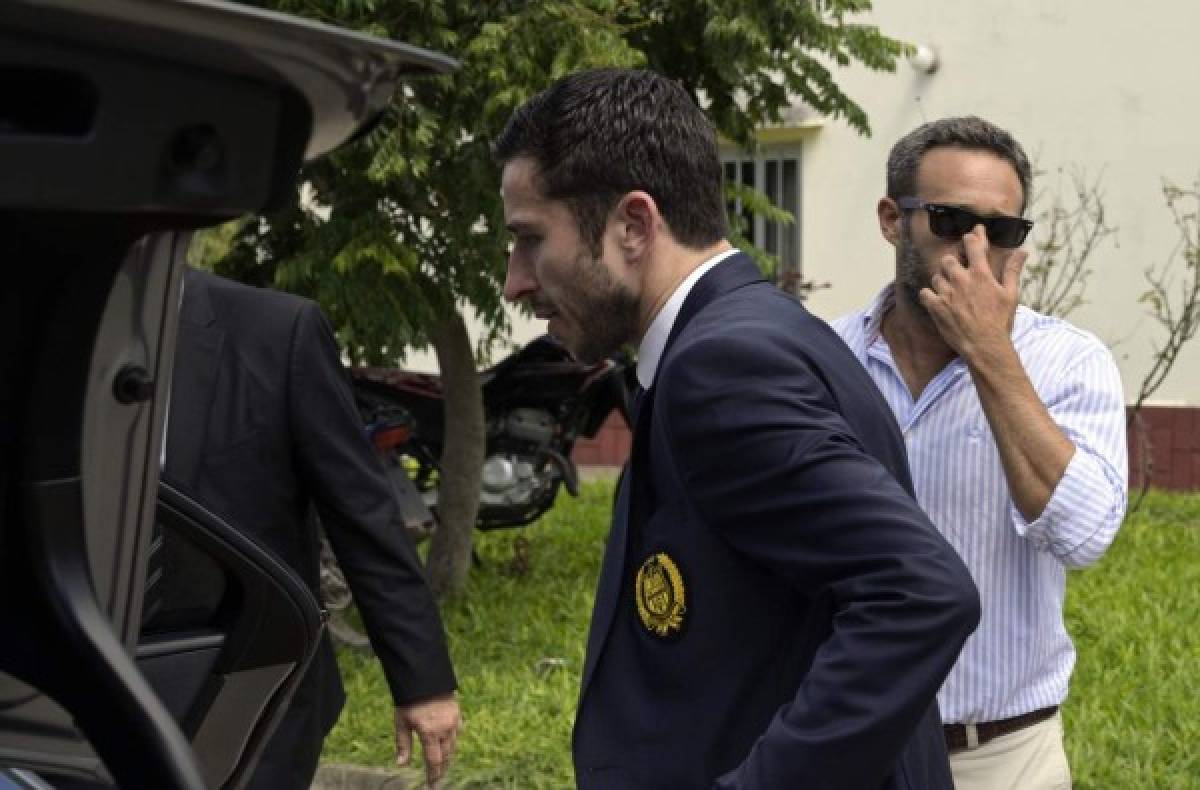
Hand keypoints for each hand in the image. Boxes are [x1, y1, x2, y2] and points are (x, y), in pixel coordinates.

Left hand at [395, 693, 461, 787]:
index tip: (431, 786)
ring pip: (453, 746)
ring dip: (448, 758)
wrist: (425, 676)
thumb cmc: (410, 699)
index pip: (434, 761)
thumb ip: (403, 744)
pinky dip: (452, 743)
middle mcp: (445, 729)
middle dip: (441, 770)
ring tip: (442, 767)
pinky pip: (457, 734)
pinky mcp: (457, 714)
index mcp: (430, 733)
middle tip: (437, 780)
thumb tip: (401, 765)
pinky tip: (448, 746)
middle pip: (446, 756)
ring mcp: (453, 721)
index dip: (433, 775)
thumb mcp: (401, 722)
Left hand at [919, 225, 1026, 362]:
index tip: (972, 236)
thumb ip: (1013, 270)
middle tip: (958, 272)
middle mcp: (961, 280)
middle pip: (948, 259)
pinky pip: (925, 293)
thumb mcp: (1011, 294)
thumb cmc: (1000, 321)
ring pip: (936, 276)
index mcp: (981, 274)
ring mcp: (947, 293)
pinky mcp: (936, 307)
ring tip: (950, 290)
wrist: (985, 346)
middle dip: (952, 263)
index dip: (972, 237)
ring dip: (942, 280)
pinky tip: (936, 300)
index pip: (973, 245)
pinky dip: (929, 295)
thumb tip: (1022, 251)